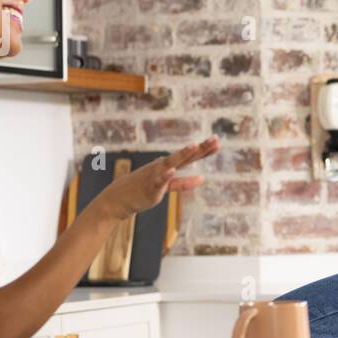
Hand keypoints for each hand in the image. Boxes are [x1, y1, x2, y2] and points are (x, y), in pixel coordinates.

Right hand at [94, 136, 219, 220]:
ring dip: (182, 154)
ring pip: (171, 163)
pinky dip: (165, 176)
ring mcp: (157, 175)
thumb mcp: (168, 185)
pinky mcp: (150, 187)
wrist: (120, 198)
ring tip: (194, 146)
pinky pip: (159, 181)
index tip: (218, 141)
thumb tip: (202, 179)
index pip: (191, 156)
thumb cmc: (145, 188)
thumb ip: (184, 183)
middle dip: (200, 148)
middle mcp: (164, 166)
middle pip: (185, 156)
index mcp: (169, 165)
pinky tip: (171, 170)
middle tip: (215, 139)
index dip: (205, 150)